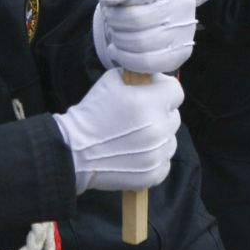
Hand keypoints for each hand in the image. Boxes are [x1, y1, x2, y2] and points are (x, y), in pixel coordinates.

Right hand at [54, 68, 182, 193]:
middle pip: (174, 116)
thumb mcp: (111, 81)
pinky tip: (136, 153)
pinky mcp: (153, 173)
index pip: (176, 91)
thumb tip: (152, 78)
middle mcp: (158, 129)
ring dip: (159, 136)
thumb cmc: (91, 113)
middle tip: (140, 117)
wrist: (74, 150)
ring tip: (136, 137)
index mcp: (149, 103)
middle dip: (160, 113)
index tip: (152, 93)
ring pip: (171, 139)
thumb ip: (137, 76)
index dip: (164, 90)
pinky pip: (165, 161)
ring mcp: (157, 154)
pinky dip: (154, 157)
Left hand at [92, 0, 196, 75]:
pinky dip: (127, 59)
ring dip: (118, 40)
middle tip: (111, 19)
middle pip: (138, 19)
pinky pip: (148, 62)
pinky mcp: (181, 52)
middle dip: (114, 21)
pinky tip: (119, 49)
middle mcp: (183, 2)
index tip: (114, 0)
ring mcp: (185, 29)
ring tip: (116, 32)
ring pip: (141, 43)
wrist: (148, 8)